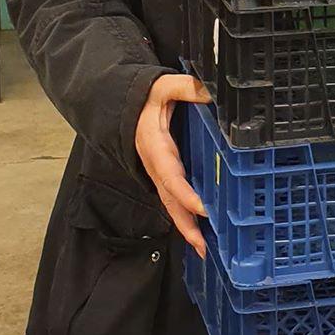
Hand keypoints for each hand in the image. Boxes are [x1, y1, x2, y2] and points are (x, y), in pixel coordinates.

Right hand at [135, 72, 209, 254]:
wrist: (123, 105)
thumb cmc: (145, 97)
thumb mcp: (163, 86)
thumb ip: (186, 88)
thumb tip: (211, 91)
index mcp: (155, 145)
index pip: (170, 174)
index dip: (185, 193)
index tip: (202, 208)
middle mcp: (154, 165)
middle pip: (169, 200)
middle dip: (185, 224)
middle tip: (202, 245)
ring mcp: (157, 173)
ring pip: (170, 204)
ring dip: (185, 227)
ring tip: (204, 249)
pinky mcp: (162, 176)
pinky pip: (172, 199)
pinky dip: (184, 218)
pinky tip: (199, 233)